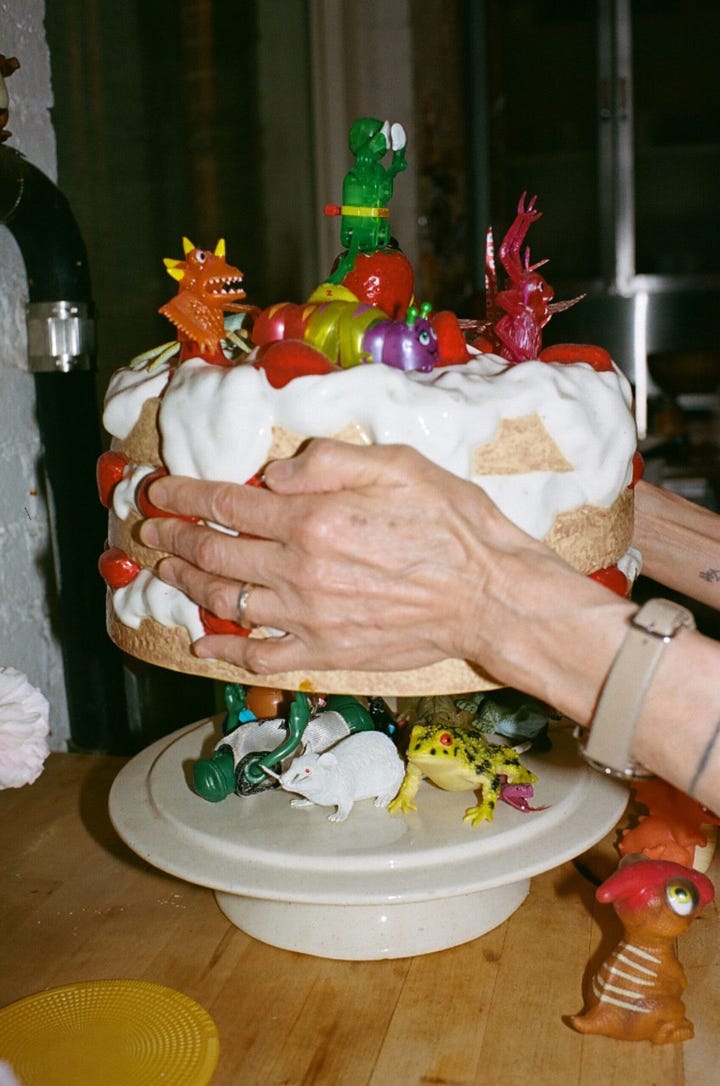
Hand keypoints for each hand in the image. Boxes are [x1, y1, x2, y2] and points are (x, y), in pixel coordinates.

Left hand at [139, 439, 544, 677]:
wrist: (489, 597)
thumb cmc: (452, 526)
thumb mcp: (398, 465)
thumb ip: (328, 462)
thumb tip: (272, 474)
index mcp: (312, 518)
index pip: (227, 504)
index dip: (184, 496)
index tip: (158, 490)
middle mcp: (298, 569)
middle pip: (215, 551)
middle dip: (173, 536)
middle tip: (149, 527)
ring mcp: (307, 616)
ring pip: (227, 600)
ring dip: (187, 583)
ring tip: (164, 569)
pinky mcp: (324, 650)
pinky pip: (260, 655)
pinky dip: (225, 649)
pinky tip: (203, 641)